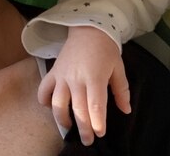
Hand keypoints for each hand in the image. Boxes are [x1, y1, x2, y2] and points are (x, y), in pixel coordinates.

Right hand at [37, 25, 130, 144]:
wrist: (88, 29)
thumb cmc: (106, 49)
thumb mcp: (118, 68)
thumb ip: (121, 90)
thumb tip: (126, 110)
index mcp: (95, 77)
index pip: (95, 105)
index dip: (97, 122)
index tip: (100, 133)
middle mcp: (77, 78)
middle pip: (78, 109)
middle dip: (83, 128)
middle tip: (88, 140)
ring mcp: (62, 76)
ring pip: (58, 104)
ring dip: (63, 119)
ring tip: (69, 128)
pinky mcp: (53, 72)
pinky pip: (44, 90)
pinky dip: (44, 101)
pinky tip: (50, 107)